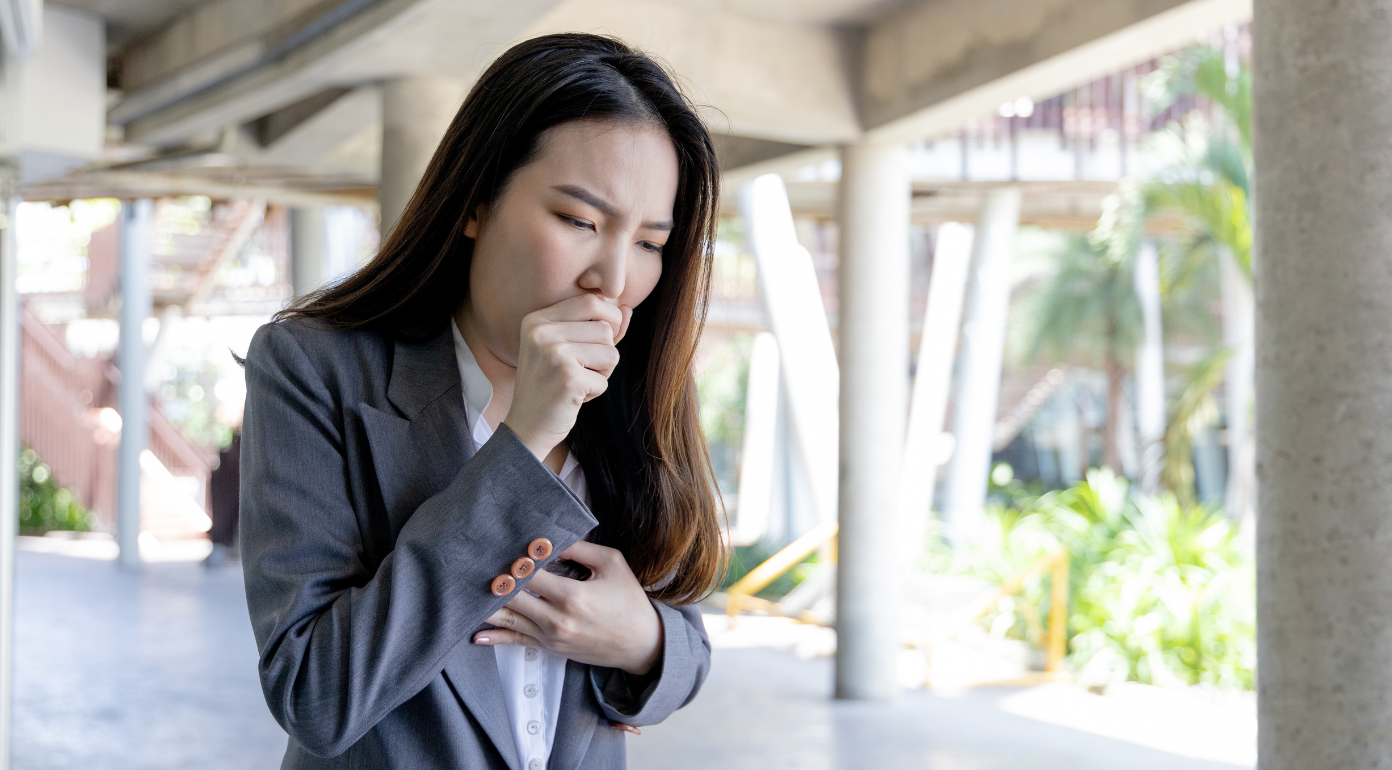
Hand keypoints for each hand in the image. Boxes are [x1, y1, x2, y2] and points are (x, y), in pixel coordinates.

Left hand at [472, 541, 662, 675]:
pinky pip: (516, 642)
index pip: (529, 573)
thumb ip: (579, 549)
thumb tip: (549, 540)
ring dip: (486, 606)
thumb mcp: (612, 564)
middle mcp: (557, 619)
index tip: (500, 545)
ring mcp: (551, 637)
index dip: (514, 559)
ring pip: (508, 619)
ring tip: (464, 592)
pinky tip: (475, 634)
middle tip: (472, 563)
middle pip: (512, 597)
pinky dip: (495, 637)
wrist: (642, 644)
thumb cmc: (629, 601)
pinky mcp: (550, 648)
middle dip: (493, 579)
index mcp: (571, 596)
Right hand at [502, 294, 631, 462]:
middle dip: (605, 351)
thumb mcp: (567, 349)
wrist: (526, 426)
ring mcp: (553, 354)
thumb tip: (628, 307)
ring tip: (578, 381)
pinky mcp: (568, 379)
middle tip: (583, 368)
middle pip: (605, 328)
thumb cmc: (550, 385)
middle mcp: (542, 332)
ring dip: (603, 373)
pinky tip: (574, 397)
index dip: (608, 319)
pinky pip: (605, 380)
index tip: (599, 341)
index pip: (591, 301)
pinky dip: (596, 391)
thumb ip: (596, 327)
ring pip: (611, 353)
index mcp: (538, 319)